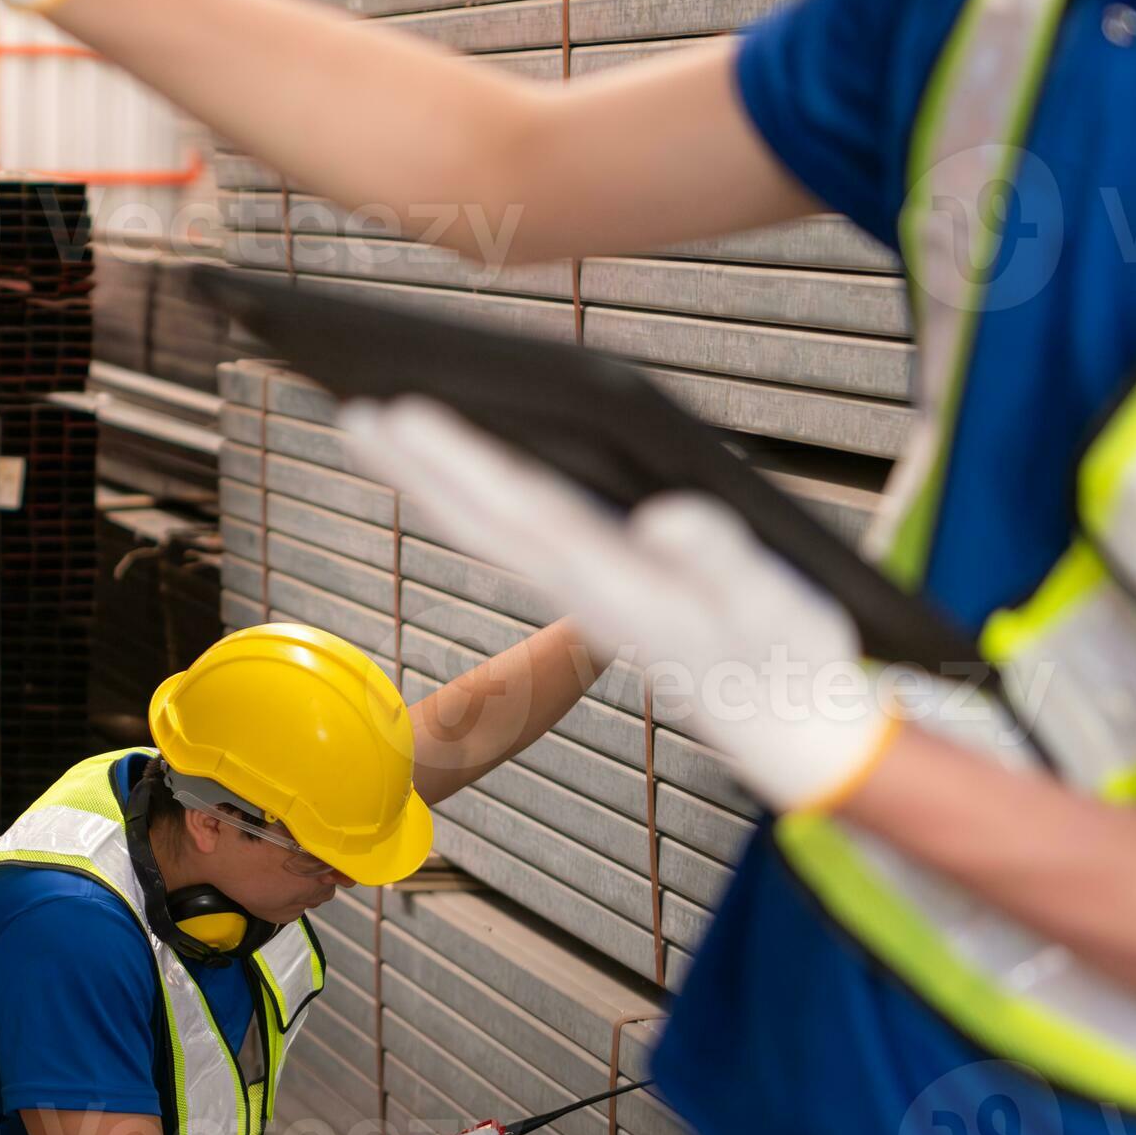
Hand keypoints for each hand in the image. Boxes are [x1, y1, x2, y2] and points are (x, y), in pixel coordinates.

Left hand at [343, 393, 900, 814]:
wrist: (786, 727)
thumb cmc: (786, 654)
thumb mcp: (777, 604)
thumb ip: (723, 561)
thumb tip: (665, 519)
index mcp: (617, 580)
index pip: (520, 507)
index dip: (459, 459)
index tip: (401, 411)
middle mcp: (580, 585)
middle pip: (478, 516)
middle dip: (414, 464)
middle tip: (349, 406)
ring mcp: (578, 589)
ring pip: (482, 527)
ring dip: (423, 479)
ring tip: (368, 423)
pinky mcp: (589, 590)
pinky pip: (508, 537)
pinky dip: (465, 497)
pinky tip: (445, 471)